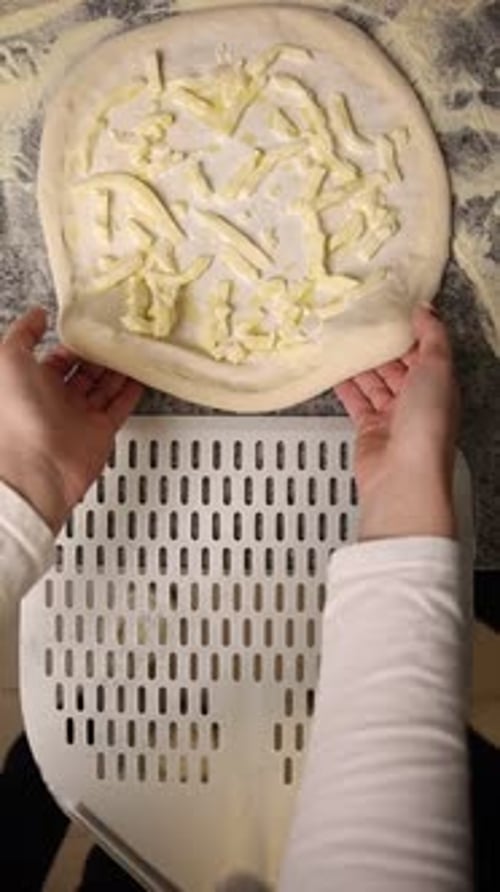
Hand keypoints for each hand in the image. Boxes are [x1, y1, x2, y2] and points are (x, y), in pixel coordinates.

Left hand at [0, 307, 142, 533]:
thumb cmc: (16, 416)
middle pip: (85, 372)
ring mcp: (79, 417)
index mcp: (32, 384)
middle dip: (101, 355)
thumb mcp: (8, 359)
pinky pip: (119, 407)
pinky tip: (139, 377)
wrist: (35, 466)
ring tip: (133, 351)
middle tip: (117, 338)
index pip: (58, 358)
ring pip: (104, 387)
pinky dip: (131, 392)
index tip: (92, 329)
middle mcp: (56, 401)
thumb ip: (23, 334)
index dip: (75, 344)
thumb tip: (36, 315)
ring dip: (119, 370)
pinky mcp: (100, 432)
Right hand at [335, 306, 458, 539]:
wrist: (403, 474)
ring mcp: (393, 415)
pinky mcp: (369, 428)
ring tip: (344, 340)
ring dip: (361, 363)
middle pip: (398, 366)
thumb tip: (425, 310)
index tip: (391, 309)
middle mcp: (418, 400)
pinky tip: (335, 370)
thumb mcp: (438, 367)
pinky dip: (345, 385)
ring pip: (375, 381)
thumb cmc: (426, 424)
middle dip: (381, 346)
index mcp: (440, 384)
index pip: (425, 351)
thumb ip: (432, 335)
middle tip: (361, 322)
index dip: (409, 331)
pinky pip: (356, 400)